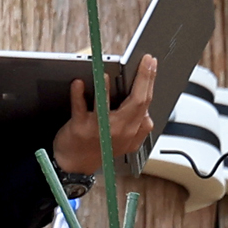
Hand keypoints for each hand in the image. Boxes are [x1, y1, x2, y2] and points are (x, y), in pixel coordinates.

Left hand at [49, 53, 160, 176]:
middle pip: (135, 102)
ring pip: (106, 106)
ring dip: (106, 89)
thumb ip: (140, 129)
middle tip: (146, 61)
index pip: (145, 102)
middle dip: (143, 79)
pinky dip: (78, 94)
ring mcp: (99, 129)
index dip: (150, 81)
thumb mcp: (126, 143)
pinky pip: (80, 109)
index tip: (152, 63)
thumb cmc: (99, 149)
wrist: (75, 166)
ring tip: (107, 74)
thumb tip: (147, 112)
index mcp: (131, 131)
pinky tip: (78, 83)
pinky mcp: (79, 128)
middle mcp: (119, 130)